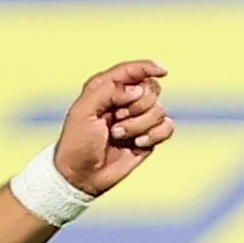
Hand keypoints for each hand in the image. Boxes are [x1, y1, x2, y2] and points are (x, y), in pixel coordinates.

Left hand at [52, 60, 173, 197]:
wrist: (81, 175)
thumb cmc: (77, 142)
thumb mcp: (83, 111)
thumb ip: (109, 91)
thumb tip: (138, 90)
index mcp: (106, 88)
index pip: (133, 70)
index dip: (148, 67)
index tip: (162, 71)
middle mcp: (125, 100)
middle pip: (151, 89)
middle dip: (137, 106)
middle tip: (116, 120)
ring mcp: (138, 119)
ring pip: (159, 110)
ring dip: (139, 125)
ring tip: (118, 136)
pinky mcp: (148, 136)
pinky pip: (167, 127)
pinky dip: (155, 135)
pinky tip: (138, 144)